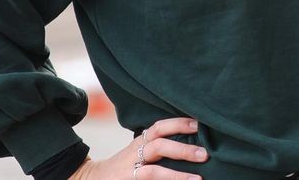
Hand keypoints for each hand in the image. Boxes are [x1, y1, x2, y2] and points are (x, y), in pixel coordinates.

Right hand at [69, 117, 205, 179]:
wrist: (92, 179)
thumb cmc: (125, 164)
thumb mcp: (139, 150)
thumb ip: (159, 145)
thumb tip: (194, 142)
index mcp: (140, 143)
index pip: (159, 128)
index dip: (178, 124)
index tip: (199, 124)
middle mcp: (134, 155)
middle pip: (158, 147)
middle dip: (182, 150)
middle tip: (205, 154)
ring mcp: (130, 173)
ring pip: (154, 173)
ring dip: (177, 176)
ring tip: (198, 179)